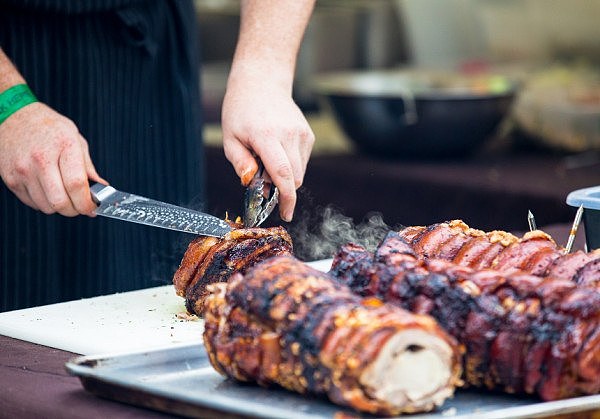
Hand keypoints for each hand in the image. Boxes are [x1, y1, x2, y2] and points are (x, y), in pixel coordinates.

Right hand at [0, 102, 105, 215]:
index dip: (87, 202)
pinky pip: (32, 203)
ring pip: (47, 207)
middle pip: (60, 202)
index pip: (76, 184)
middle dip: (75, 210)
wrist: (13, 116)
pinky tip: (47, 189)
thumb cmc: (48, 127)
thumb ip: (88, 166)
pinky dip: (44, 202)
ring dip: (59, 207)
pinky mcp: (10, 179)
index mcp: (64, 146)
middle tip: (80, 206)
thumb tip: (102, 188)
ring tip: (63, 194)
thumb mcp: (75, 138)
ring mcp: (23, 170)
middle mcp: (41, 159)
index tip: (93, 207)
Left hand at [221, 76, 314, 221]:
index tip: (286, 215)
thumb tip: (252, 184)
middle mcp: (289, 135)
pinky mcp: (308, 135)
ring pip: (300, 172)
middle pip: (294, 178)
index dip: (287, 199)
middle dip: (281, 189)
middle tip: (261, 182)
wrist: (261, 83)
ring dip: (285, 177)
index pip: (283, 174)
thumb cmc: (241, 111)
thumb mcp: (230, 138)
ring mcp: (302, 134)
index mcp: (267, 136)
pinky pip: (302, 161)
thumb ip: (241, 164)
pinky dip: (291, 165)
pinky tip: (277, 151)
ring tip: (266, 159)